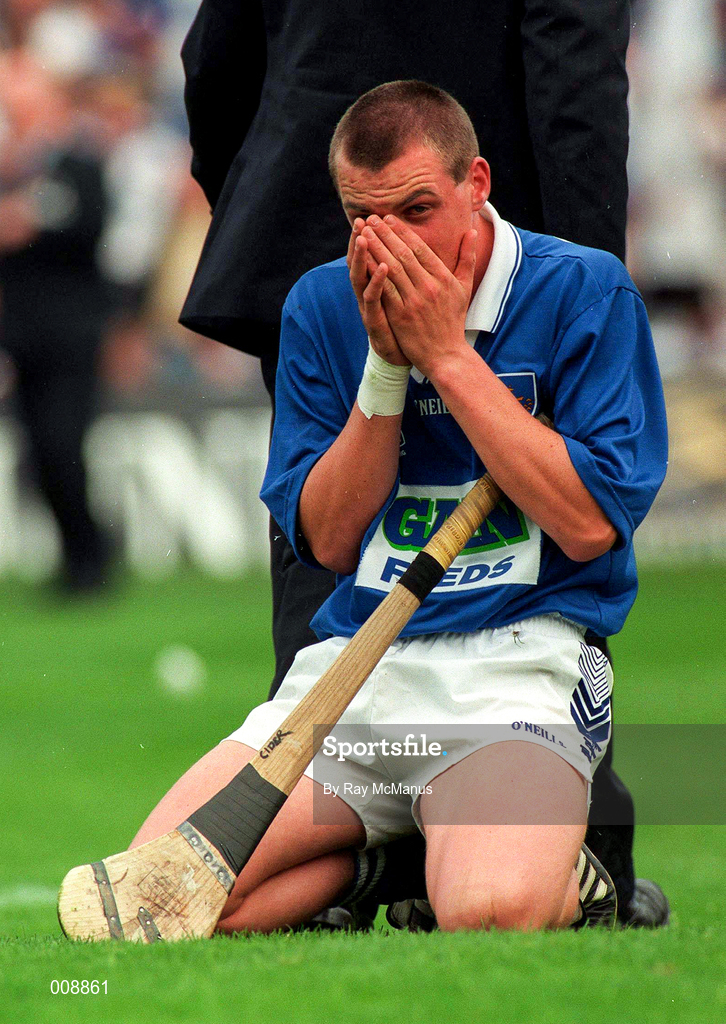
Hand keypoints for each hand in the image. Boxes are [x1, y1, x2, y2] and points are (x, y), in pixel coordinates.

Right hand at [347, 219, 408, 365]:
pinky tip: (381, 267)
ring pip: (361, 278)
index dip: (373, 238)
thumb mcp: (410, 297)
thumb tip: (424, 253)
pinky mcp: (374, 320)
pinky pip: (372, 299)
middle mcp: (371, 294)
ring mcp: (370, 307)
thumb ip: (414, 275)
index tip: (374, 216)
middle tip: (360, 220)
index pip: (373, 257)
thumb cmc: (409, 326)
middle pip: (362, 263)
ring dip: (362, 257)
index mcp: (380, 285)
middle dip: (361, 241)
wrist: (404, 356)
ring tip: (364, 236)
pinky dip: (376, 282)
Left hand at [359, 215, 476, 378]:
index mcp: (444, 279)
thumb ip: (466, 258)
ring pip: (392, 269)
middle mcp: (429, 287)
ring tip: (363, 232)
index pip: (420, 249)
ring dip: (375, 248)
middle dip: (385, 234)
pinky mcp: (401, 316)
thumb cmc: (454, 320)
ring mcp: (415, 302)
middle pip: (403, 254)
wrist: (446, 355)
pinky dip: (373, 273)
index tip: (388, 218)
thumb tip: (472, 230)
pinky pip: (385, 289)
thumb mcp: (464, 288)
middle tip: (370, 218)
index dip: (402, 232)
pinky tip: (363, 260)